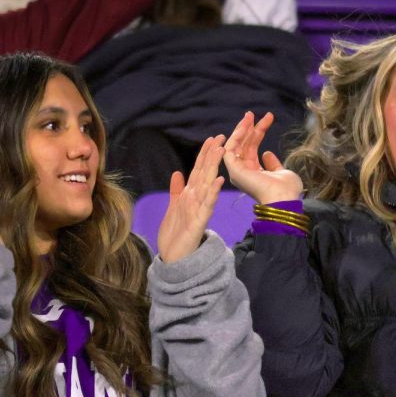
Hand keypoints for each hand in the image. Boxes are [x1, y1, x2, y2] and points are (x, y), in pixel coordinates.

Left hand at [157, 135, 226, 263]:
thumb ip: (176, 190)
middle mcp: (197, 199)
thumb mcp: (173, 208)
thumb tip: (178, 173)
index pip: (199, 170)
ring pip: (208, 185)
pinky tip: (218, 181)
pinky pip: (207, 205)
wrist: (174, 258)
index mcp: (191, 195)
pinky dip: (212, 193)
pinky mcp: (199, 222)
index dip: (205, 154)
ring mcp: (199, 210)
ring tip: (222, 152)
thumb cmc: (175, 235)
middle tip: (222, 137)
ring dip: (214, 168)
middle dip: (213, 155)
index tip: (213, 139)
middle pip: (206, 173)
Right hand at [220, 111, 302, 204]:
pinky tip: (243, 126)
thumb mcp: (281, 172)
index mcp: (254, 174)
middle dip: (248, 128)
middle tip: (252, 114)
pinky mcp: (234, 170)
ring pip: (235, 145)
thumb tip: (267, 153)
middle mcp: (243, 172)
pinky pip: (229, 150)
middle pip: (243, 145)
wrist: (284, 198)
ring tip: (249, 116)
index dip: (258, 133)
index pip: (252, 149)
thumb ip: (273, 164)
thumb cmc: (287, 189)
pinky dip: (234, 137)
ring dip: (241, 129)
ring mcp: (238, 172)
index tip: (267, 119)